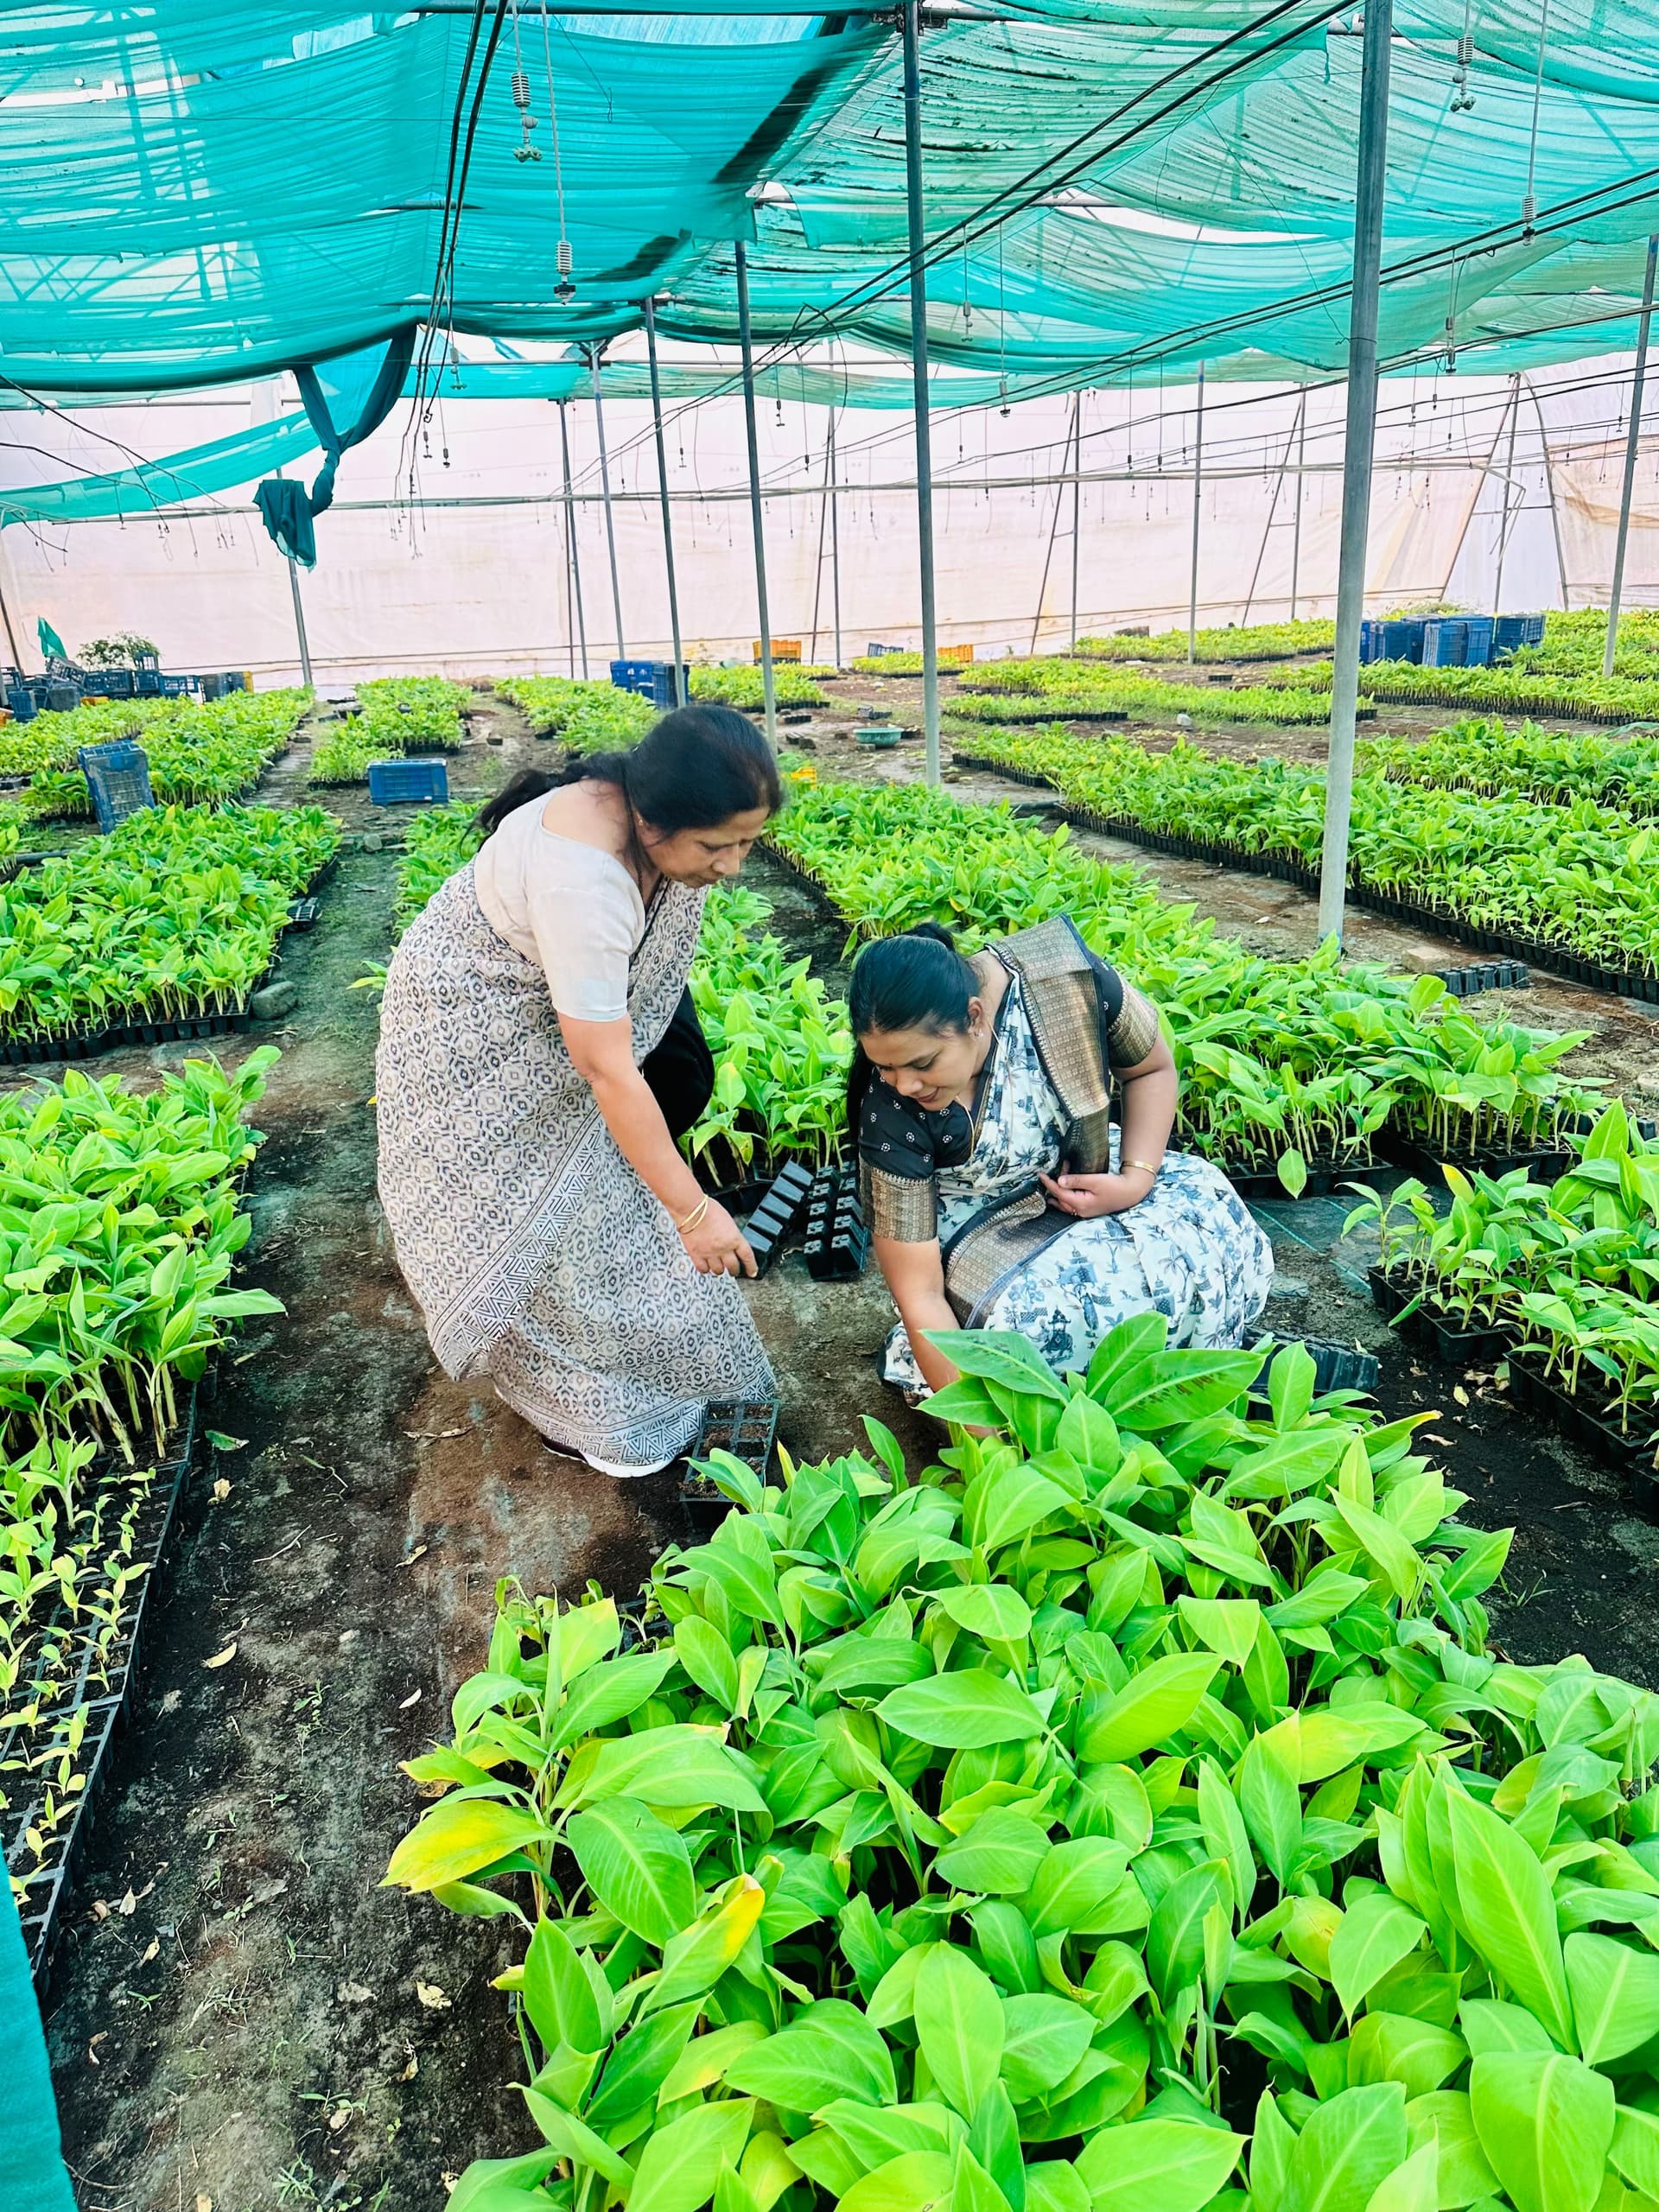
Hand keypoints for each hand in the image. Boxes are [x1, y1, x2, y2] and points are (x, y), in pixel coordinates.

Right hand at [680, 1199, 756, 1277]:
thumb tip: (732, 1240)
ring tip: (718, 1267)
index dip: (751, 1267)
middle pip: (733, 1267)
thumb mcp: (728, 1220)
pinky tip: (706, 1265)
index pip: (748, 1257)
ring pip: (718, 1271)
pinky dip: (705, 1269)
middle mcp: (724, 1248)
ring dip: (719, 1270)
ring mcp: (710, 1253)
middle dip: (734, 1270)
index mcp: (735, 1238)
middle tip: (733, 1271)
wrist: (691, 1208)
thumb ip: (731, 1233)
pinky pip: (703, 1269)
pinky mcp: (697, 1255)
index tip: (752, 1272)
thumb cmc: (708, 1209)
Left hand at [1040, 1168, 1154, 1218]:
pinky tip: (1063, 1197)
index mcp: (1080, 1203)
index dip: (1048, 1183)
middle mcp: (1081, 1211)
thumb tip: (1060, 1181)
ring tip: (1049, 1190)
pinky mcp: (1089, 1210)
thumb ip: (1076, 1180)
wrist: (1130, 1192)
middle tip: (1049, 1174)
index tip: (1040, 1174)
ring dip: (1057, 1195)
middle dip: (1053, 1187)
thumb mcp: (1095, 1180)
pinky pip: (1072, 1206)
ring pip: (1065, 1205)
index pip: (1059, 1193)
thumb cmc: (1115, 1186)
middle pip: (1060, 1200)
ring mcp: (1085, 1212)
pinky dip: (1065, 1200)